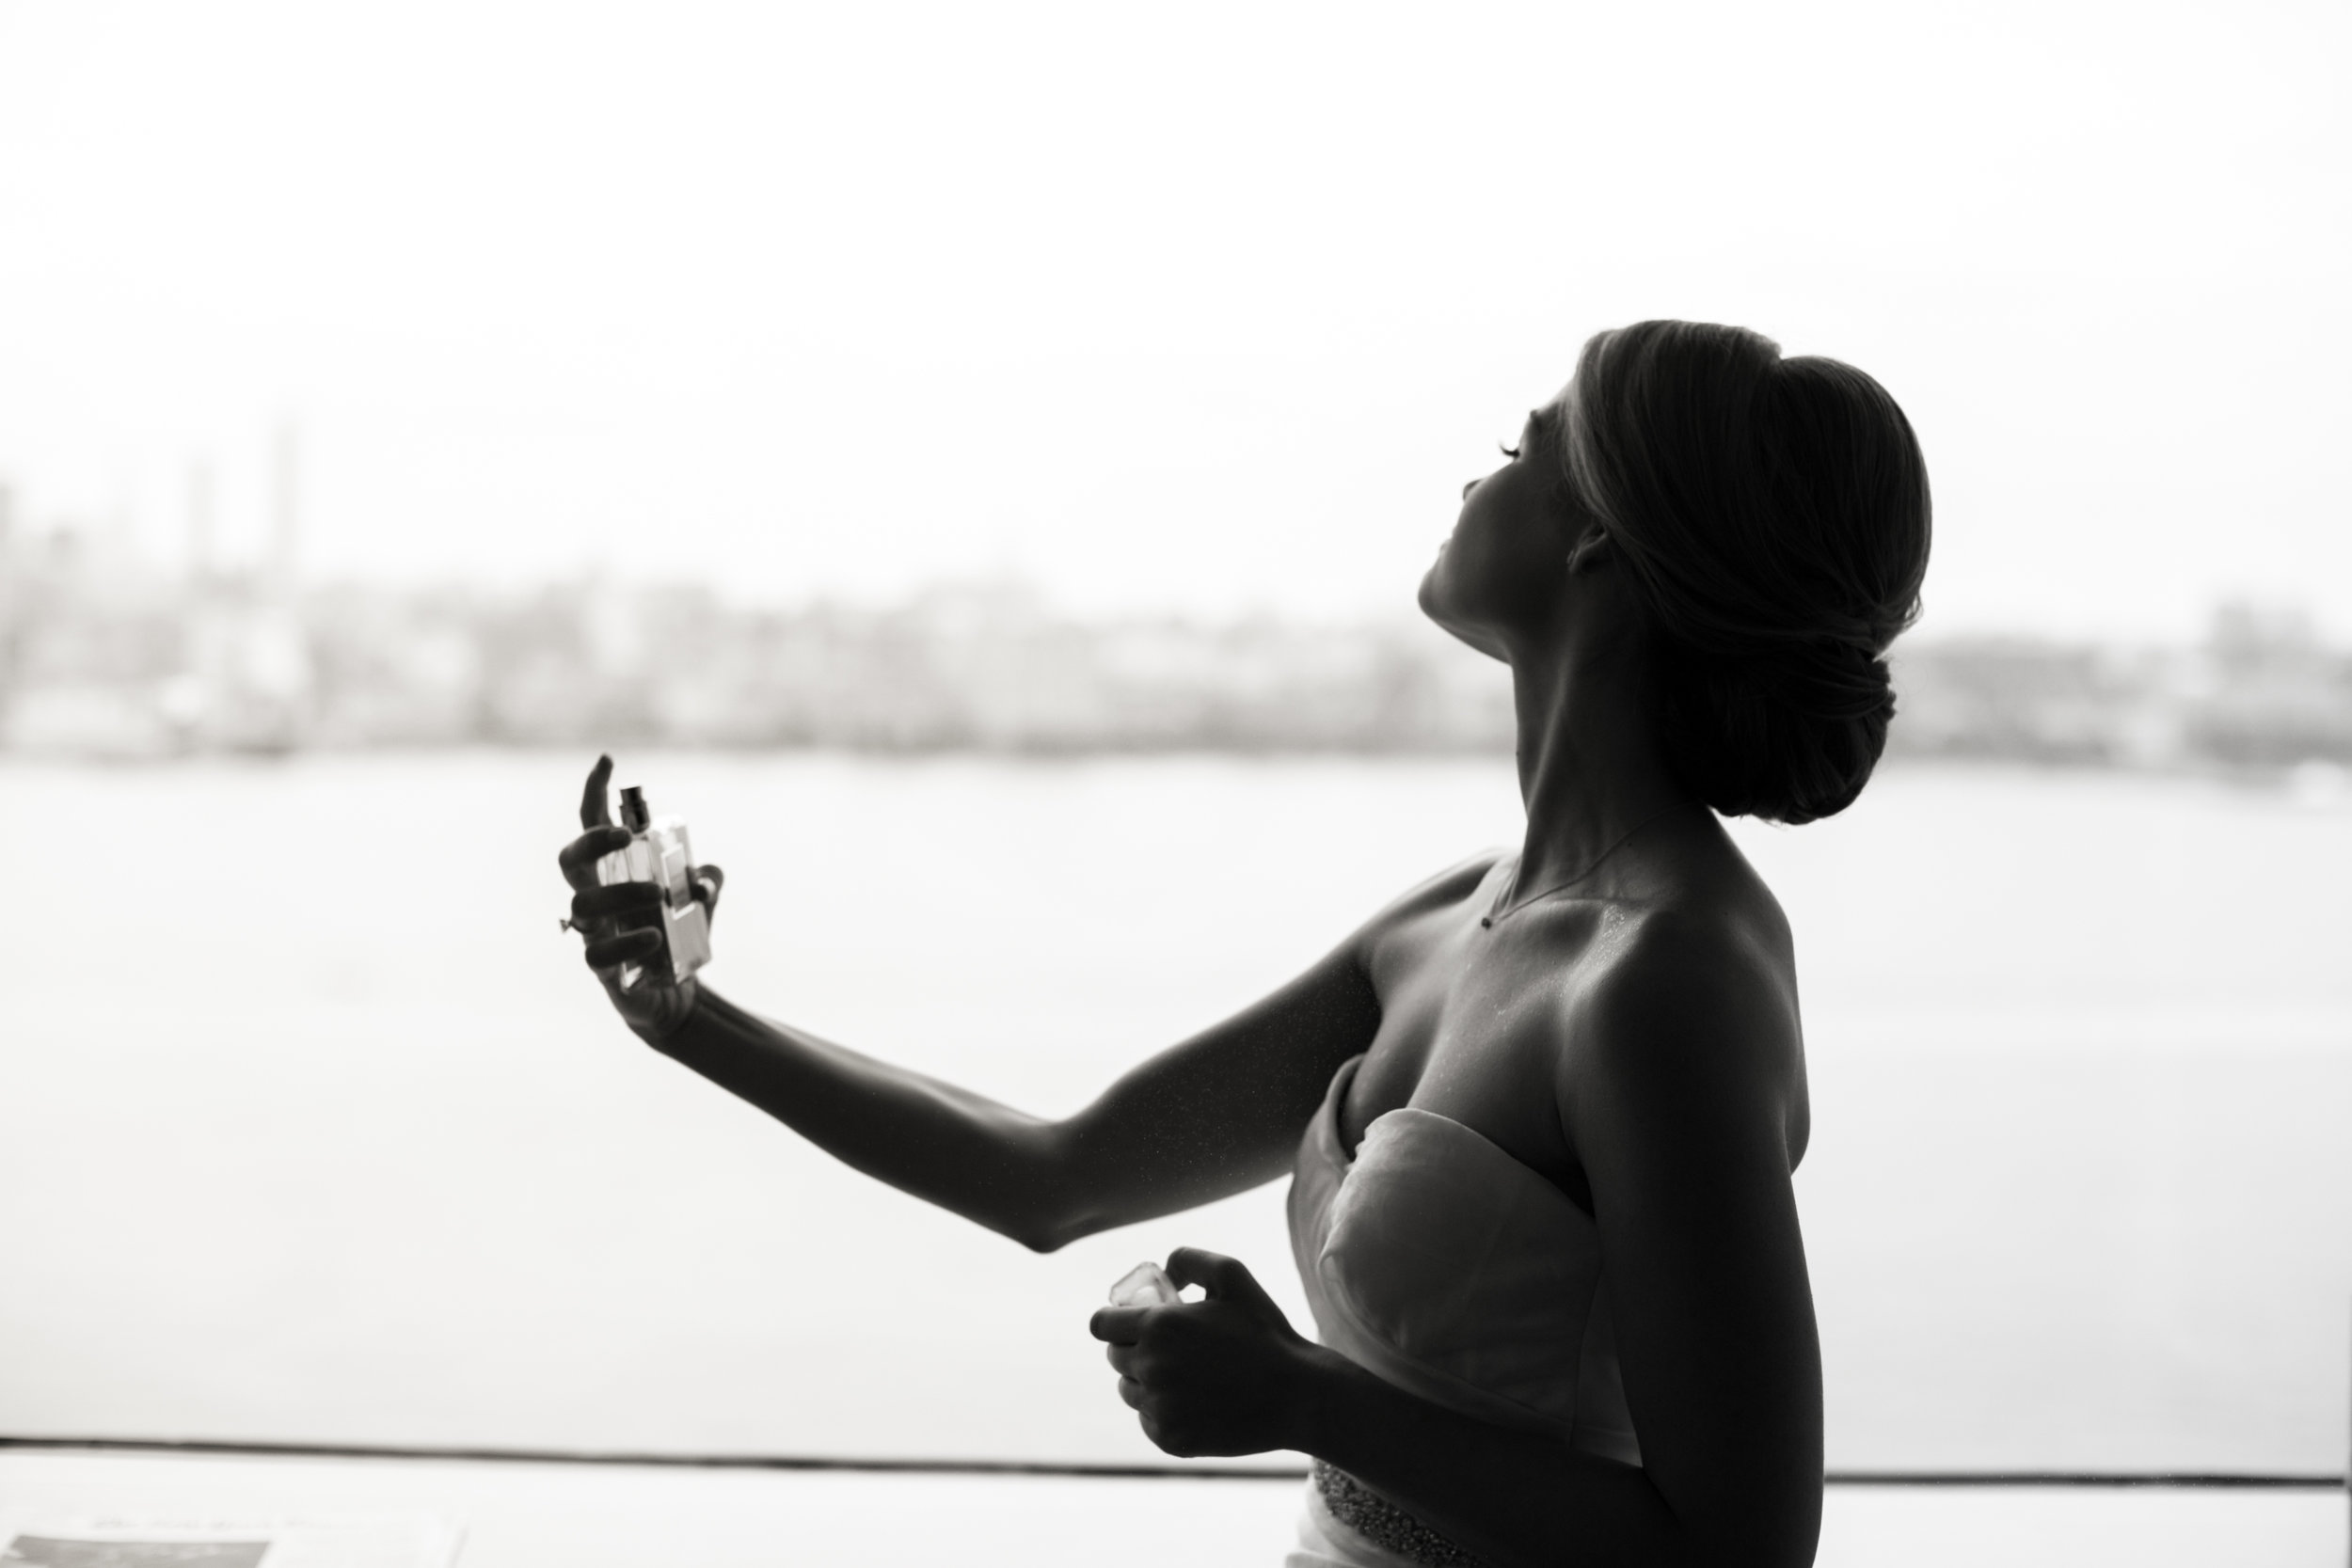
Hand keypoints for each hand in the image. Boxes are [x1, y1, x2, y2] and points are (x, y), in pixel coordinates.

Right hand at [557, 754, 723, 1046]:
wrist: (675, 997)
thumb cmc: (677, 937)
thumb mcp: (701, 902)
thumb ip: (707, 880)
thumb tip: (705, 875)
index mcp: (612, 873)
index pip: (591, 826)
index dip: (594, 792)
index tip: (607, 759)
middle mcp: (593, 898)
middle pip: (570, 861)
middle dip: (591, 842)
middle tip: (625, 839)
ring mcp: (593, 933)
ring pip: (582, 906)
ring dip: (620, 893)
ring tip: (659, 896)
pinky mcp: (602, 969)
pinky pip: (597, 954)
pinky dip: (627, 941)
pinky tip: (654, 936)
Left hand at [1088, 1247, 1318, 1457]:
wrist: (1297, 1395)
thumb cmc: (1266, 1332)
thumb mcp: (1233, 1275)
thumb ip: (1188, 1260)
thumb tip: (1161, 1273)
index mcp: (1159, 1326)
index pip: (1101, 1325)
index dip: (1113, 1320)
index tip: (1128, 1323)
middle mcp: (1151, 1368)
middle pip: (1114, 1358)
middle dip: (1133, 1348)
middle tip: (1168, 1349)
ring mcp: (1159, 1408)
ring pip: (1129, 1391)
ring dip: (1146, 1381)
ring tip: (1185, 1376)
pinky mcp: (1170, 1440)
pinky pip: (1148, 1421)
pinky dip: (1162, 1412)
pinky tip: (1194, 1403)